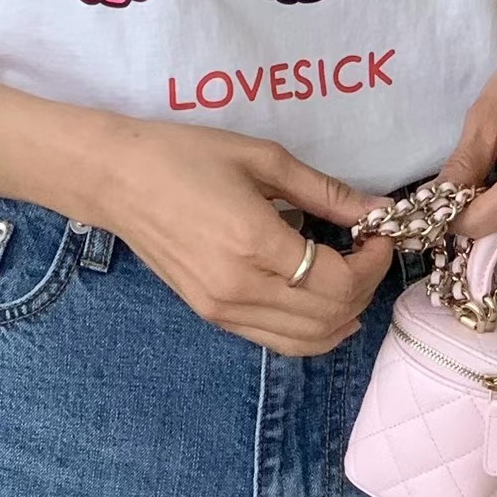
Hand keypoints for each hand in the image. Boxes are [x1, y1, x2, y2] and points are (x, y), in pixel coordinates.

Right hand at [88, 117, 393, 355]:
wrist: (117, 179)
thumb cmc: (186, 155)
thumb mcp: (261, 158)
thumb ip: (324, 190)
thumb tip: (378, 209)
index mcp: (255, 244)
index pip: (340, 280)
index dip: (373, 262)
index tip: (378, 233)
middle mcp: (241, 289)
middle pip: (331, 315)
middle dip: (365, 287)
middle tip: (367, 250)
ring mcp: (223, 310)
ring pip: (308, 340)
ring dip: (344, 314)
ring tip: (350, 276)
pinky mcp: (212, 316)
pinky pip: (277, 341)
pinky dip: (312, 331)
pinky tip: (323, 302)